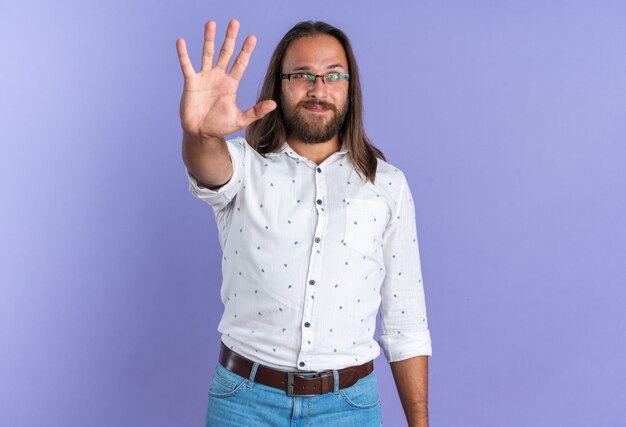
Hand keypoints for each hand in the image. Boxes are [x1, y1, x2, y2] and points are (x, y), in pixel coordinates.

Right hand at [176, 19, 276, 138]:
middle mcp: (218, 77)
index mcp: (231, 84)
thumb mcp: (240, 119)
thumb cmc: (220, 126)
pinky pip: (186, 65)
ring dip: (209, 39)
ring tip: (211, 23)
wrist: (201, 133)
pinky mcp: (191, 82)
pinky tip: (181, 41)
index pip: (240, 63)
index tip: (252, 38)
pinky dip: (183, 54)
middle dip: (230, 38)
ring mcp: (204, 78)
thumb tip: (273, 104)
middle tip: (234, 22)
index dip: (246, 51)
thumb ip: (256, 111)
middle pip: (226, 53)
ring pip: (207, 54)